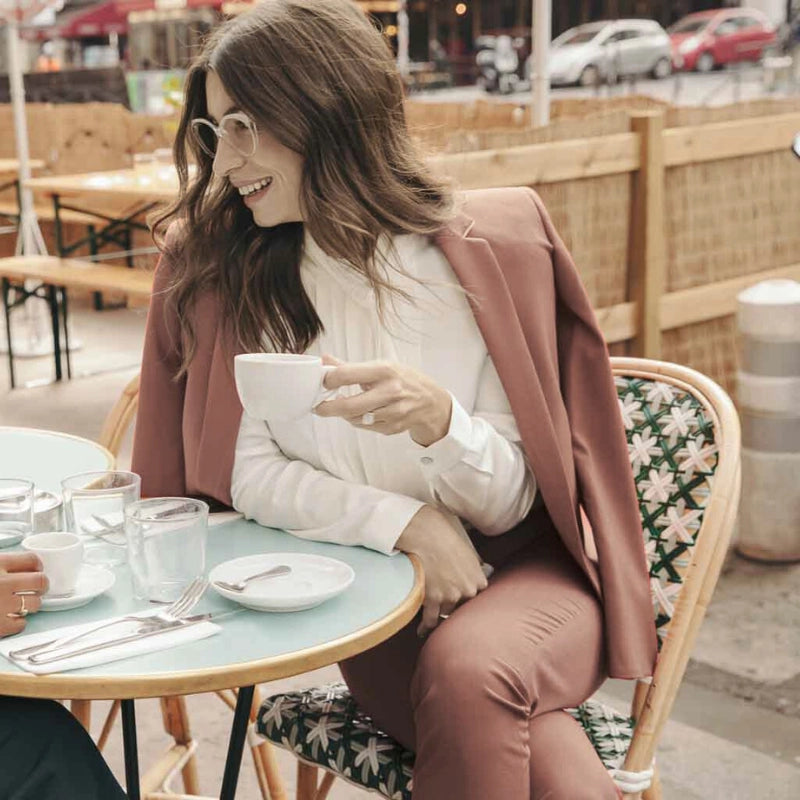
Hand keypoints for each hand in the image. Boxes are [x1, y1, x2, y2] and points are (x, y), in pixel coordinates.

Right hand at [0, 553, 47, 636]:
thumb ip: (1, 566)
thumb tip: (17, 566)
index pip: (32, 559)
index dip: (37, 566)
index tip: (37, 570)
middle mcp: (1, 583)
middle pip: (40, 581)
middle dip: (42, 585)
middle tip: (38, 589)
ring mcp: (1, 605)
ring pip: (35, 603)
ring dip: (32, 604)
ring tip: (22, 604)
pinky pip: (21, 624)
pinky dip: (18, 623)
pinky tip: (11, 619)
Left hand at [314, 356, 452, 446]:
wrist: (431, 402)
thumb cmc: (403, 380)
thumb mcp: (381, 366)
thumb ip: (350, 366)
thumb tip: (324, 360)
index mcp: (384, 370)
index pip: (347, 374)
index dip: (329, 379)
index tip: (323, 382)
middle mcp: (390, 392)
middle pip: (349, 406)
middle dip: (328, 408)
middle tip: (317, 407)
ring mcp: (392, 412)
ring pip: (355, 419)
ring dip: (344, 414)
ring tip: (342, 406)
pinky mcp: (393, 427)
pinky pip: (366, 426)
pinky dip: (358, 420)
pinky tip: (362, 412)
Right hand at [395, 505, 487, 636]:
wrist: (426, 534)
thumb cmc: (445, 535)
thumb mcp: (468, 549)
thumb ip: (475, 565)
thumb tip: (485, 570)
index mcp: (479, 578)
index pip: (476, 595)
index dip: (466, 595)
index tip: (462, 599)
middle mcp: (468, 590)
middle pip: (462, 605)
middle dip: (454, 603)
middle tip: (445, 604)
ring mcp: (450, 596)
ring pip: (446, 611)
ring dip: (439, 611)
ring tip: (432, 615)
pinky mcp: (433, 599)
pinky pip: (431, 618)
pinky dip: (426, 625)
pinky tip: (423, 630)